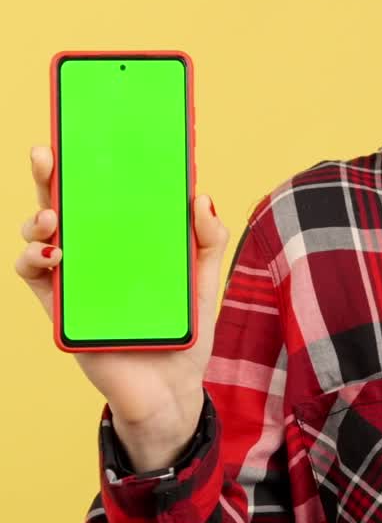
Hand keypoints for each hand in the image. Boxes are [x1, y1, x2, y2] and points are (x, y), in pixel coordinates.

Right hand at [15, 145, 230, 440]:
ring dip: (37, 218)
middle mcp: (96, 251)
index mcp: (128, 238)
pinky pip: (33, 277)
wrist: (171, 391)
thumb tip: (200, 195)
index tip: (86, 130)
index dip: (91, 161)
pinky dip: (33, 260)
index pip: (104, 191)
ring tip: (52, 219)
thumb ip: (208, 240)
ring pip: (39, 235)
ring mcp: (75, 277)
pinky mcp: (60, 307)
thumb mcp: (205, 281)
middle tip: (46, 154)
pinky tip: (52, 255)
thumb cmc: (185, 332)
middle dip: (48, 174)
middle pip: (63, 203)